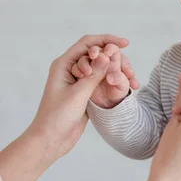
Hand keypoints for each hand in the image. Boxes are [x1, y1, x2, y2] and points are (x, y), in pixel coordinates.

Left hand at [26, 35, 129, 159]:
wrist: (50, 140)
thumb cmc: (57, 117)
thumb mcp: (78, 94)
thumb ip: (94, 75)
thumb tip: (108, 55)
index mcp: (63, 64)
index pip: (87, 44)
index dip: (106, 40)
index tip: (124, 44)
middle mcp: (70, 69)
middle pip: (96, 54)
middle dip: (113, 57)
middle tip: (128, 68)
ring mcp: (77, 80)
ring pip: (100, 67)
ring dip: (114, 69)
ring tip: (130, 78)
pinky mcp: (84, 91)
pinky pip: (100, 79)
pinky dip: (112, 80)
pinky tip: (124, 84)